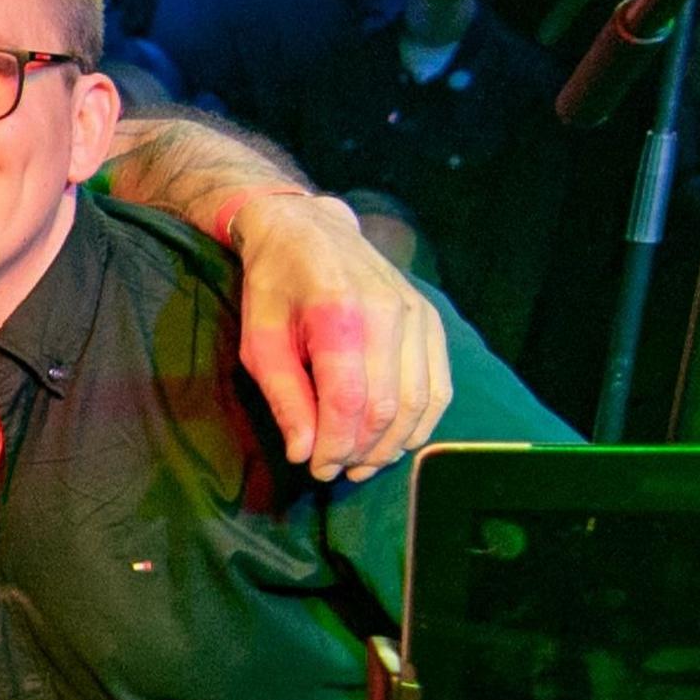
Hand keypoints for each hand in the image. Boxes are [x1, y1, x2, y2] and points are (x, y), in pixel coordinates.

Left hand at [227, 190, 453, 482]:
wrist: (308, 229)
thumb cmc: (275, 286)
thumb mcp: (260, 341)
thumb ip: (284, 398)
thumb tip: (305, 452)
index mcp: (338, 314)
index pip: (349, 403)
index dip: (336, 447)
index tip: (317, 469)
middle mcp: (388, 313)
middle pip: (387, 408)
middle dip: (361, 452)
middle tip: (336, 470)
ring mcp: (417, 314)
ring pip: (419, 403)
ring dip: (392, 444)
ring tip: (362, 463)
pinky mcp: (431, 320)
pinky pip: (438, 386)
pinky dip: (421, 422)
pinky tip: (394, 440)